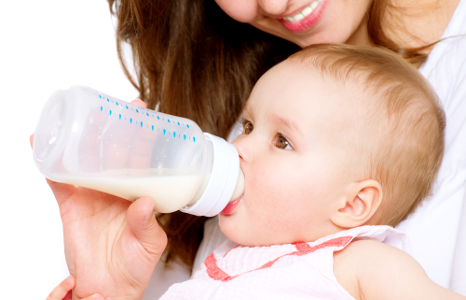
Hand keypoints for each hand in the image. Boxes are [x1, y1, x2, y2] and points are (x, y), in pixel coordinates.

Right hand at [32, 100, 167, 299]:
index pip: (141, 158)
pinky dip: (48, 162)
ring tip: (79, 114)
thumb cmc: (135, 265)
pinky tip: (40, 142)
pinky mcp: (70, 204)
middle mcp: (116, 188)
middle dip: (113, 127)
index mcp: (138, 192)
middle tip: (115, 106)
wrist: (109, 287)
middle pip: (113, 151)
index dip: (143, 135)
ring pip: (85, 159)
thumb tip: (144, 204)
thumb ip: (147, 225)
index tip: (144, 113)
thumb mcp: (150, 245)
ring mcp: (92, 194)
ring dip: (81, 137)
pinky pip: (57, 179)